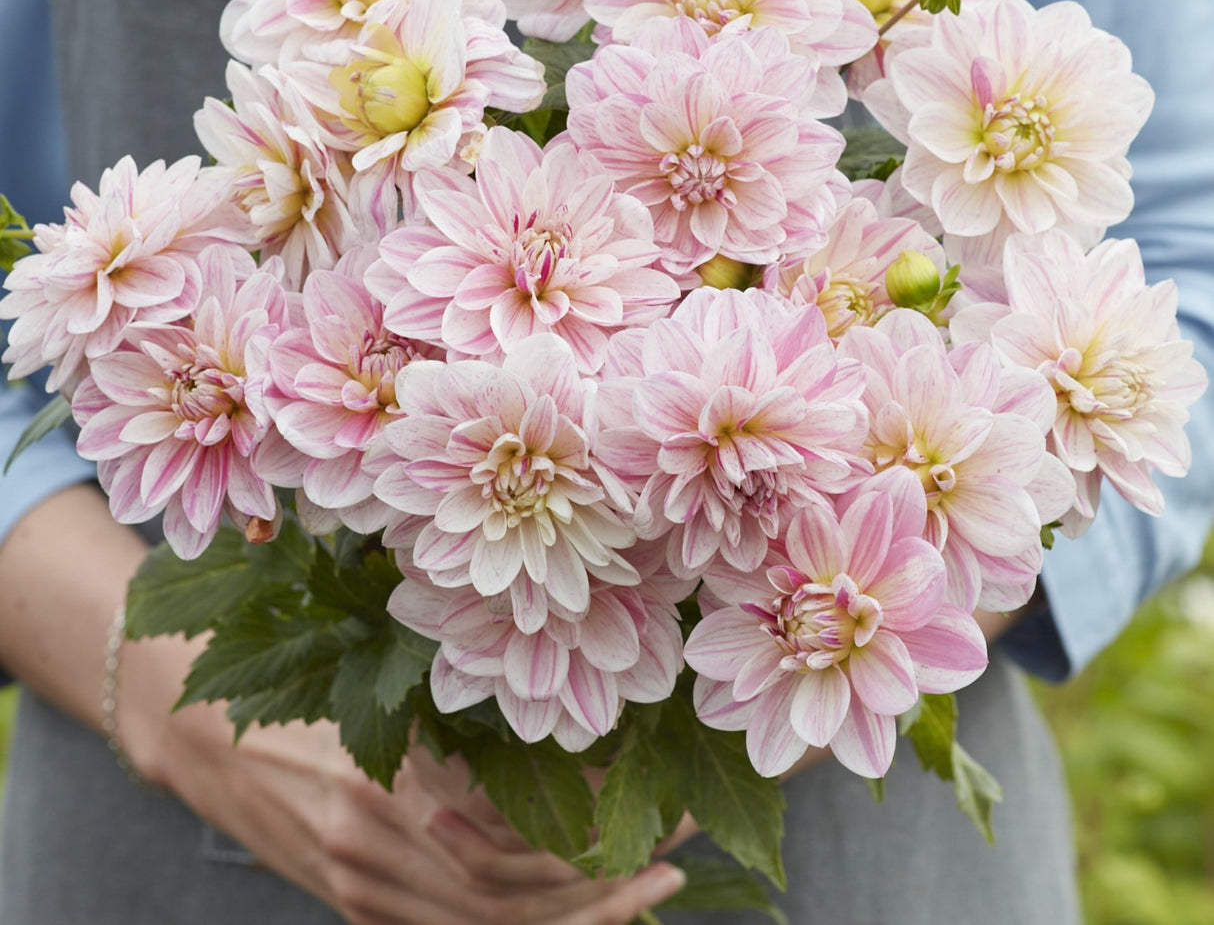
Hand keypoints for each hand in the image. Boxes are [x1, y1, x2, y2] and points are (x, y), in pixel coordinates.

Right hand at [123, 634, 683, 924]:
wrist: (201, 737)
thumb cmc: (300, 686)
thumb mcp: (387, 687)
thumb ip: (464, 730)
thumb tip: (572, 746)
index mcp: (389, 787)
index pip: (519, 837)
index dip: (596, 831)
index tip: (659, 808)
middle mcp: (376, 855)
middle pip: (513, 900)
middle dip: (605, 888)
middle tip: (674, 860)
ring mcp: (363, 893)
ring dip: (576, 918)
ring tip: (646, 892)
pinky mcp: (356, 910)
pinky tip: (574, 911)